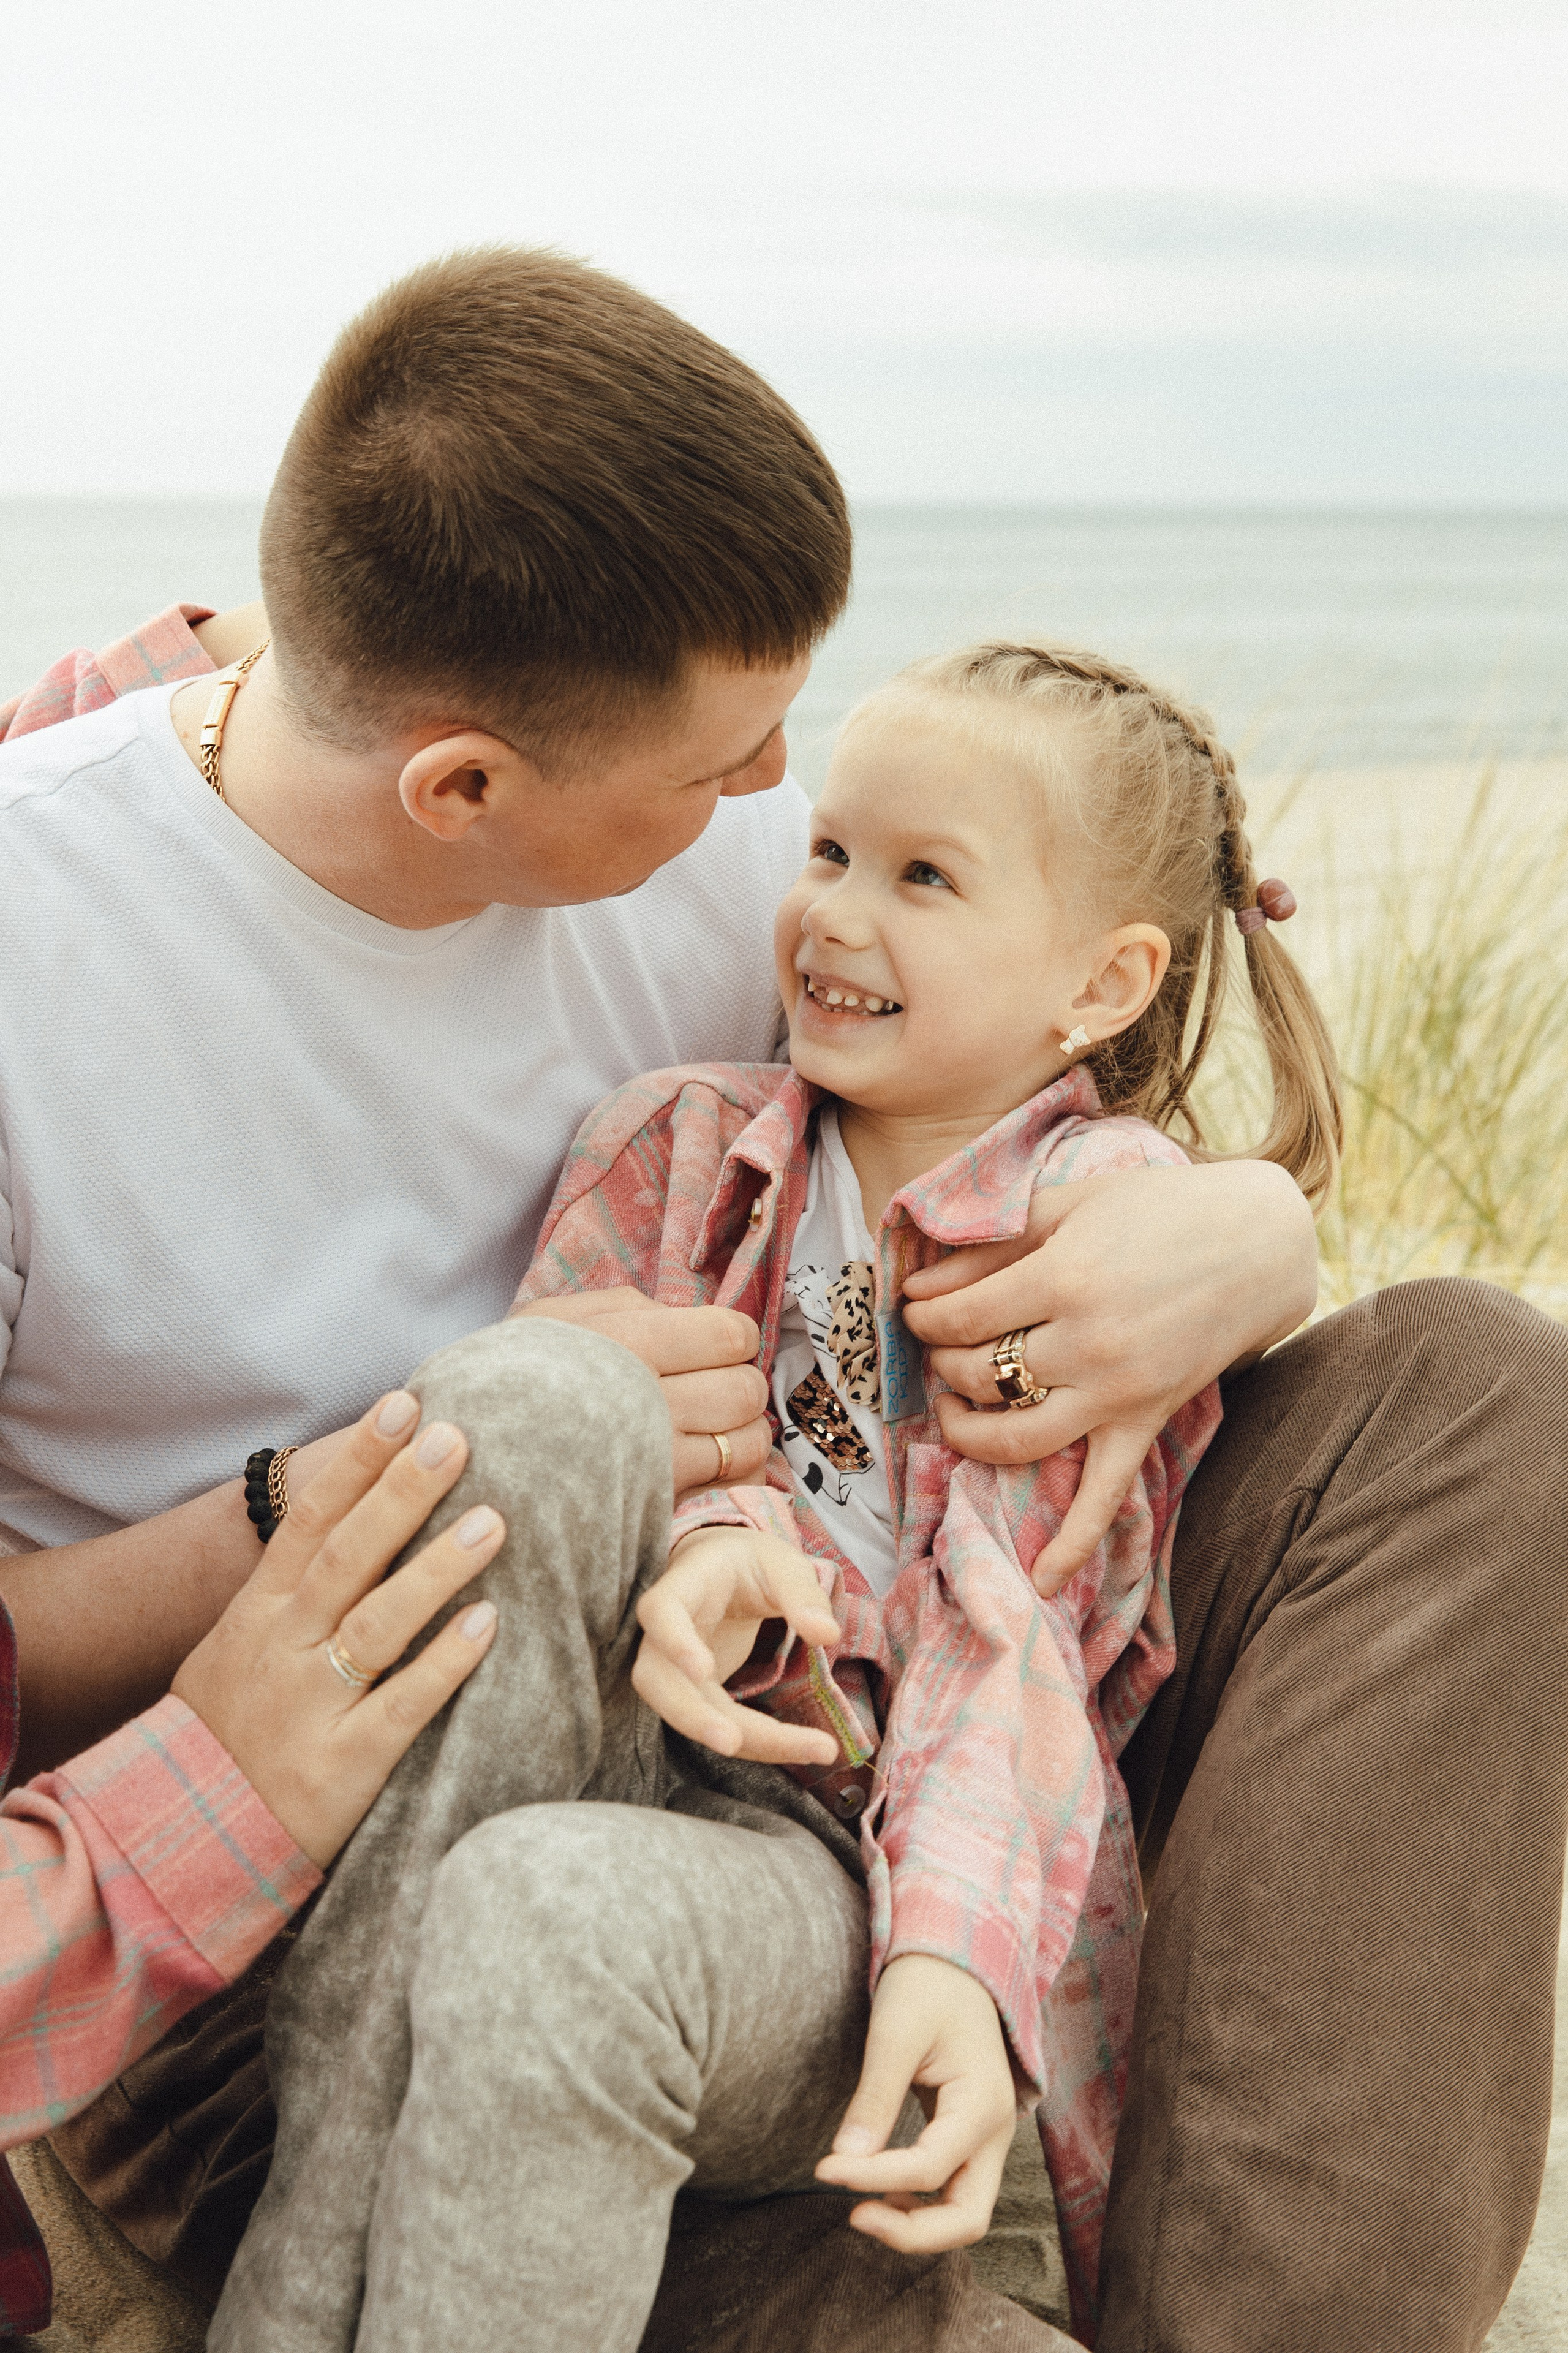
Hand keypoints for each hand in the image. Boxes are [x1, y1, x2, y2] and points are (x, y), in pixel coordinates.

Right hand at [172, 1392, 501, 1866]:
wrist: (178, 1846)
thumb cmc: (225, 1735)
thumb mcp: (238, 1649)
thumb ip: (292, 1590)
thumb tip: (359, 1515)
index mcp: (258, 1613)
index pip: (310, 1520)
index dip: (358, 1460)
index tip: (404, 1404)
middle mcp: (282, 1648)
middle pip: (346, 1556)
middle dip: (401, 1493)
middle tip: (457, 1436)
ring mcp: (310, 1706)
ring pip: (376, 1625)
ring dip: (435, 1570)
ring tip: (494, 1522)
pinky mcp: (342, 1766)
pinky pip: (401, 1708)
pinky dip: (443, 1665)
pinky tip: (488, 1626)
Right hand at [513, 1290, 770, 1496]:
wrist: (459, 1459)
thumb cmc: (506, 1379)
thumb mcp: (553, 1319)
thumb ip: (624, 1306)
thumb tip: (682, 1314)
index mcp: (625, 1342)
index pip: (729, 1334)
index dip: (734, 1338)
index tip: (719, 1345)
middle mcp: (646, 1401)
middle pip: (743, 1389)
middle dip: (740, 1382)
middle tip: (717, 1384)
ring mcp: (652, 1459)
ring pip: (746, 1440)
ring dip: (744, 1430)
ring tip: (718, 1424)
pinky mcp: (652, 1503)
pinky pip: (726, 1483)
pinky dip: (732, 1469)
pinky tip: (709, 1458)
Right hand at [632, 1525, 840, 1766]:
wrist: (727, 1574)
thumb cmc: (751, 1564)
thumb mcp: (782, 1564)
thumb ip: (803, 1594)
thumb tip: (827, 1634)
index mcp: (684, 1585)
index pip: (661, 1612)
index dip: (675, 1642)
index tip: (703, 1670)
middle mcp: (664, 1632)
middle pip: (657, 1680)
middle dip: (693, 1717)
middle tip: (733, 1743)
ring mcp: (674, 1668)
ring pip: (687, 1713)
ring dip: (739, 1739)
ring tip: (809, 1749)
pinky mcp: (696, 1694)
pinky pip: (718, 1723)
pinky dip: (758, 1741)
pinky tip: (808, 1746)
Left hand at [814, 1955, 1016, 2250]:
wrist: (952, 1962)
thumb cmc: (926, 1987)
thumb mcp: (895, 2033)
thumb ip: (874, 2098)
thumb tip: (843, 2158)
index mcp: (983, 2103)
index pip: (928, 2166)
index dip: (872, 2176)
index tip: (823, 2167)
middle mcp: (994, 2131)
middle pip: (968, 2218)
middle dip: (912, 2232)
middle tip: (854, 2215)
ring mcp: (984, 2138)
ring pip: (962, 2214)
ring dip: (915, 2225)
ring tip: (859, 2205)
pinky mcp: (965, 2137)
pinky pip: (949, 2190)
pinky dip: (917, 2203)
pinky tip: (877, 2188)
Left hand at [901, 1159, 1316, 1592]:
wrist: (1258, 1243)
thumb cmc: (1157, 1211)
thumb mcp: (1067, 1207)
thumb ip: (988, 1248)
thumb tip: (918, 1285)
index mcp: (1064, 1279)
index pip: (959, 1317)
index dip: (923, 1316)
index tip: (916, 1309)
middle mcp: (1088, 1344)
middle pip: (980, 1374)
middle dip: (945, 1362)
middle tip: (945, 1343)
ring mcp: (1118, 1393)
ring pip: (1018, 1439)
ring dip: (971, 1434)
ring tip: (955, 1411)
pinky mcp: (1145, 1423)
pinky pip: (1104, 1498)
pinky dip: (1072, 1545)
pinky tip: (1041, 1581)